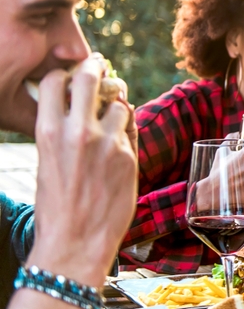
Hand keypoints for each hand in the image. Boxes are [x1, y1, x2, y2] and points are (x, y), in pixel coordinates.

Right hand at [28, 57, 137, 286]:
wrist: (75, 242)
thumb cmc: (57, 206)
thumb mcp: (48, 162)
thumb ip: (62, 133)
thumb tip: (77, 108)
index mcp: (48, 131)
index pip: (54, 81)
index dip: (65, 74)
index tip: (73, 73)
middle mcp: (77, 131)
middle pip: (91, 78)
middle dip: (96, 68)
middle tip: (101, 66)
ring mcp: (106, 142)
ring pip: (119, 105)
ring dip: (117, 107)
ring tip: (112, 117)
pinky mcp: (129, 156)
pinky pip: (132, 131)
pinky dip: (127, 132)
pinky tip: (119, 144)